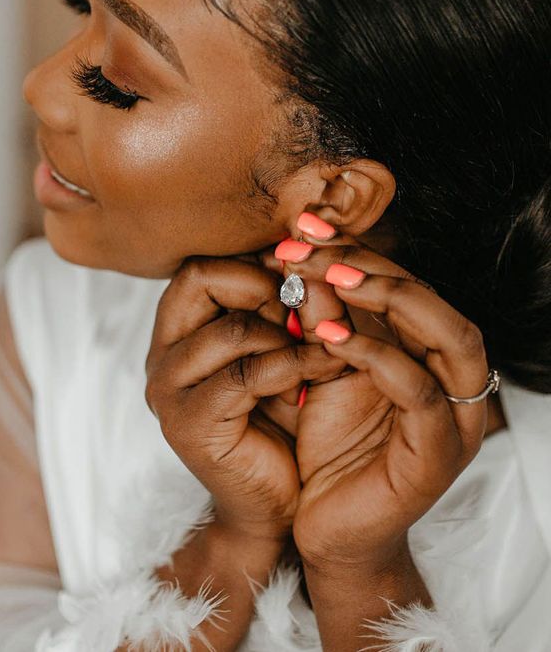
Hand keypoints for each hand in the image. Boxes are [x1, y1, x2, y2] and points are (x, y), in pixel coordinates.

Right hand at [144, 255, 345, 544]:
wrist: (274, 504)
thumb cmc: (282, 419)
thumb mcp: (282, 348)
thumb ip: (287, 304)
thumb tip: (308, 247)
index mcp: (178, 332)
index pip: (201, 266)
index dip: (254, 265)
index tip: (302, 280)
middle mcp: (161, 355)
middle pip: (199, 279)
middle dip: (262, 287)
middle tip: (305, 311)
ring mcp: (169, 390)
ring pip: (231, 330)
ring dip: (288, 334)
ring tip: (326, 347)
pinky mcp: (189, 424)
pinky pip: (247, 375)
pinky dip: (295, 364)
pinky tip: (327, 366)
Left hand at [258, 235, 490, 573]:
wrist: (327, 532)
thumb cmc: (329, 449)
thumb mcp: (323, 371)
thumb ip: (323, 320)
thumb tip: (302, 258)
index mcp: (430, 360)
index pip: (411, 288)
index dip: (361, 251)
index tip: (308, 226)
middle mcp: (455, 384)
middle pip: (436, 302)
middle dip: (373, 264)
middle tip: (314, 244)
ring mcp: (456, 420)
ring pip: (450, 337)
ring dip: (386, 297)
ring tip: (326, 275)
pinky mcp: (438, 456)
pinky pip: (419, 392)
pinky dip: (376, 356)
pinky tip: (327, 338)